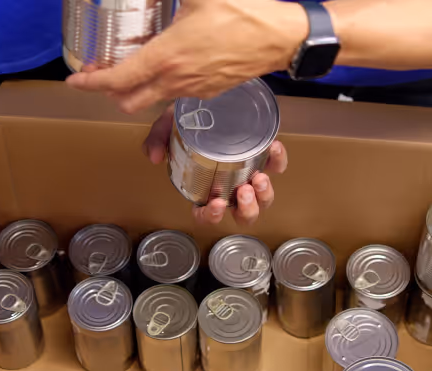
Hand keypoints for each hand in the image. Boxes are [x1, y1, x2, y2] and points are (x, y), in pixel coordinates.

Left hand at [66, 0, 306, 112]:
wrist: (281, 36)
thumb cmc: (244, 11)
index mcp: (166, 57)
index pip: (117, 80)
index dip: (90, 83)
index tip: (75, 80)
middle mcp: (176, 80)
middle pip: (128, 101)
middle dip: (109, 91)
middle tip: (100, 73)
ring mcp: (193, 90)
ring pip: (152, 100)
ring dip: (135, 90)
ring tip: (131, 67)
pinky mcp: (209, 92)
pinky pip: (175, 95)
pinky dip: (160, 86)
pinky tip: (166, 64)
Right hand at [144, 107, 287, 225]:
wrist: (211, 93)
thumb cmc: (191, 116)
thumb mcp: (170, 125)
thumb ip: (158, 139)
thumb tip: (153, 156)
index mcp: (205, 186)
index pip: (206, 214)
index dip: (212, 216)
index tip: (217, 204)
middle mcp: (229, 185)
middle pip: (242, 214)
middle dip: (247, 209)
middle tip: (244, 190)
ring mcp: (248, 173)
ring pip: (263, 199)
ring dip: (264, 194)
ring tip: (259, 177)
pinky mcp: (265, 157)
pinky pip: (277, 166)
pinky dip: (278, 161)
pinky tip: (273, 147)